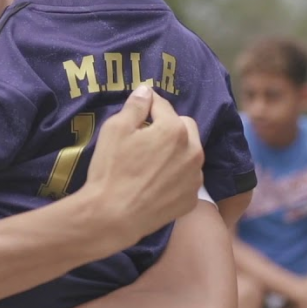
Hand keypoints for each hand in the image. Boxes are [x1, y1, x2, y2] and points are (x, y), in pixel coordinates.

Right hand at [85, 85, 203, 243]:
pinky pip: (187, 178)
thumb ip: (135, 106)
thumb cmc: (111, 170)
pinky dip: (177, 175)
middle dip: (168, 126)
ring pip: (190, 153)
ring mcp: (194, 177)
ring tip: (152, 161)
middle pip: (184, 126)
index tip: (139, 109)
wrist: (113, 216)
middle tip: (146, 137)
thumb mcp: (115, 130)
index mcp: (175, 130)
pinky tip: (157, 182)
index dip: (148, 105)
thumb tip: (146, 91)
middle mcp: (193, 151)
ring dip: (176, 150)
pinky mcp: (191, 199)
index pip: (162, 105)